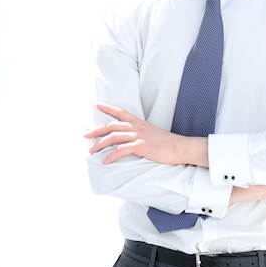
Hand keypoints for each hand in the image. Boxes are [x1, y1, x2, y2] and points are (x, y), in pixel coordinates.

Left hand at [85, 103, 206, 165]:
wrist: (180, 147)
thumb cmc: (168, 143)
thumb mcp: (153, 134)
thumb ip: (142, 134)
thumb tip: (133, 140)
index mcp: (139, 123)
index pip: (120, 113)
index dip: (108, 108)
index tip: (98, 105)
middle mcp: (137, 127)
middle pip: (111, 126)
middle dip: (96, 131)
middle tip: (85, 136)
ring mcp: (138, 136)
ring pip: (113, 137)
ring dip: (99, 145)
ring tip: (91, 151)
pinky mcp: (141, 146)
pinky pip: (121, 150)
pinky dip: (111, 156)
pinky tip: (105, 161)